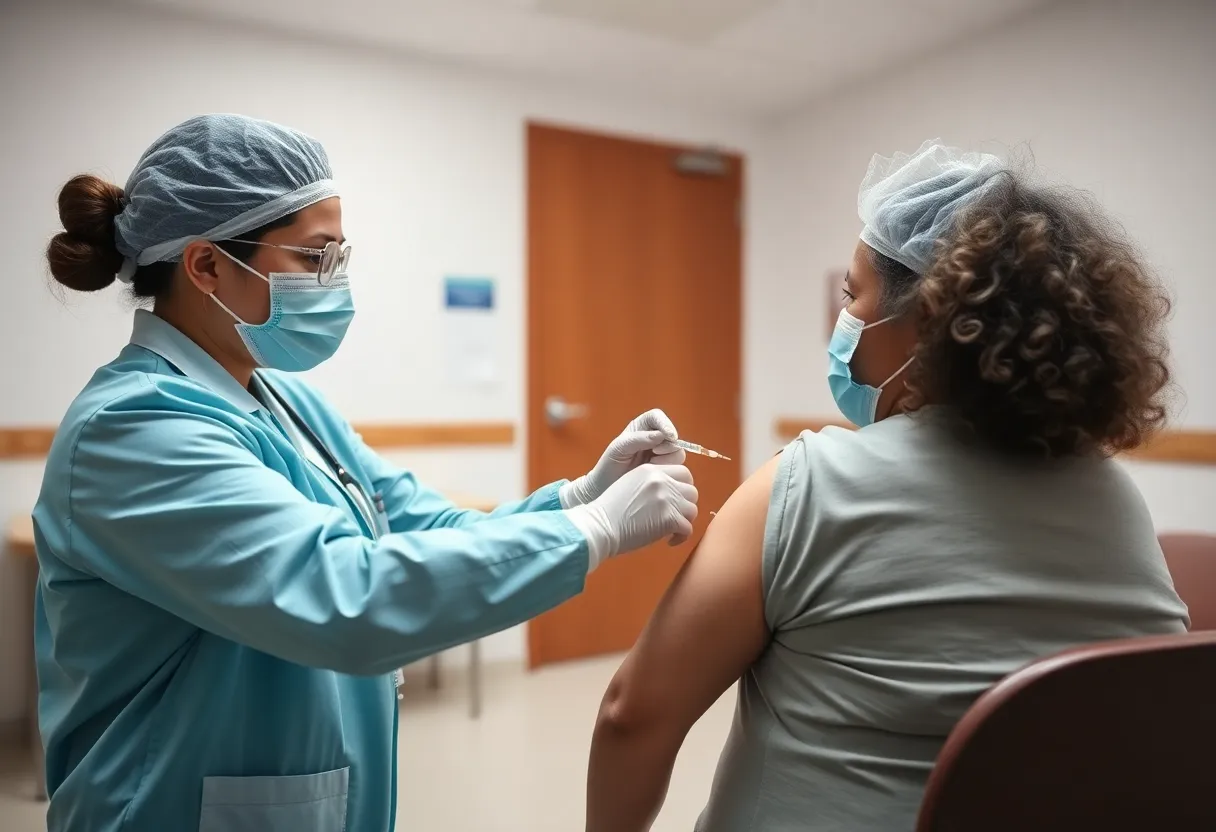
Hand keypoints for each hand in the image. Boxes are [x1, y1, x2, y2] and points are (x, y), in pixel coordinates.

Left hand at [560, 409, 685, 507]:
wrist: (607, 488)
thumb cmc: (609, 465)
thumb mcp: (619, 448)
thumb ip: (639, 438)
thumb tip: (661, 435)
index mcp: (640, 427)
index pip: (657, 417)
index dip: (665, 424)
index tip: (669, 435)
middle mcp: (653, 438)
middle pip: (672, 435)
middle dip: (667, 445)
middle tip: (655, 453)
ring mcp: (660, 455)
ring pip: (678, 452)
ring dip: (667, 460)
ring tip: (650, 466)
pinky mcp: (665, 470)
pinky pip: (676, 467)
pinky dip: (668, 470)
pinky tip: (654, 474)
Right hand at [565, 464, 698, 570]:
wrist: (600, 526)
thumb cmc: (609, 510)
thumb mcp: (630, 484)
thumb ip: (651, 484)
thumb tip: (671, 495)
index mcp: (651, 470)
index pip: (683, 472)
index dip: (683, 488)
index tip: (674, 501)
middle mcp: (662, 481)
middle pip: (692, 491)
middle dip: (685, 505)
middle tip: (674, 516)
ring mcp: (667, 499)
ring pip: (692, 510)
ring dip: (684, 521)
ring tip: (671, 530)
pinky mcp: (669, 519)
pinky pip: (688, 528)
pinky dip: (681, 537)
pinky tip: (669, 541)